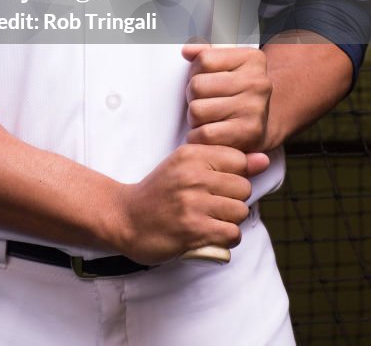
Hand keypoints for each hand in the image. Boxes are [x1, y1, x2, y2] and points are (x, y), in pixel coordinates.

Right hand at [113, 144, 269, 264]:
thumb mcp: (185, 166)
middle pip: (244, 187)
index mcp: (190, 154)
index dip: (234, 175)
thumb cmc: (160, 192)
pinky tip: (211, 234)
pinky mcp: (193, 229)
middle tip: (212, 205)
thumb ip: (224, 161)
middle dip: (234, 199)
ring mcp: (192, 203)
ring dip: (230, 220)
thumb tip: (264, 159)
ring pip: (241, 211)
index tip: (217, 184)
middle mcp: (192, 175)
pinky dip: (226, 237)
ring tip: (210, 219)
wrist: (126, 217)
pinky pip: (232, 233)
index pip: (239, 159)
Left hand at [182, 43, 272, 151]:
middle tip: (204, 102)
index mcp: (252, 59)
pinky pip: (205, 134)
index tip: (205, 80)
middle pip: (197, 85)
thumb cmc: (238, 93)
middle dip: (192, 96)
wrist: (263, 126)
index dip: (195, 72)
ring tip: (207, 118)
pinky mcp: (248, 133)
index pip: (204, 59)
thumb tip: (187, 50)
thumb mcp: (226, 66)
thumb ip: (204, 53)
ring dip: (194, 118)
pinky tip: (207, 133)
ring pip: (197, 110)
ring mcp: (254, 108)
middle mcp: (258, 82)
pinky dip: (197, 137)